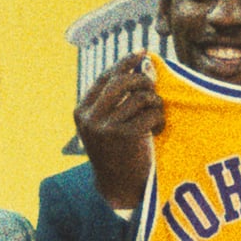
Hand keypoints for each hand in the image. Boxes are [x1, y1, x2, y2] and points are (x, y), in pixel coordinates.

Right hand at [75, 54, 162, 208]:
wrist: (118, 188)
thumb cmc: (117, 154)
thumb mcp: (106, 126)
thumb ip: (115, 100)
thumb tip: (141, 65)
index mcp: (81, 112)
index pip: (105, 78)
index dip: (125, 63)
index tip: (142, 53)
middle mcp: (90, 118)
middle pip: (122, 81)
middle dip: (142, 80)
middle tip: (153, 88)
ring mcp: (106, 127)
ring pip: (140, 97)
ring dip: (154, 103)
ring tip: (155, 114)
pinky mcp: (125, 136)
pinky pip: (151, 113)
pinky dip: (159, 119)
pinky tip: (156, 129)